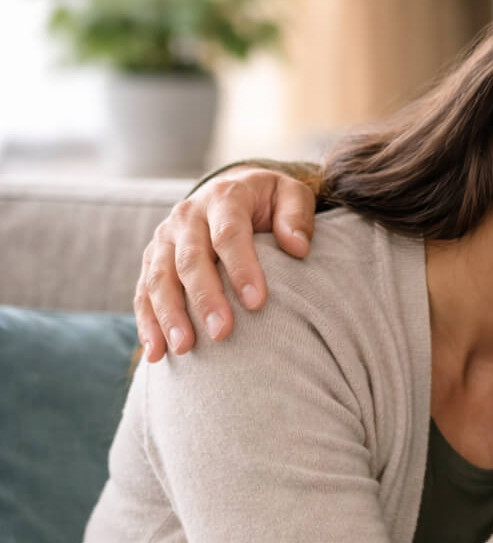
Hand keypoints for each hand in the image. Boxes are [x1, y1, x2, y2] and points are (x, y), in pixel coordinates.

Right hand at [135, 166, 316, 361]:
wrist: (233, 191)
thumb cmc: (269, 201)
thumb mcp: (291, 194)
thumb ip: (297, 215)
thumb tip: (298, 247)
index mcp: (224, 198)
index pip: (229, 234)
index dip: (241, 268)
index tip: (257, 303)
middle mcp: (188, 217)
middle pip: (190, 260)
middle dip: (205, 299)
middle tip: (222, 333)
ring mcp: (165, 238)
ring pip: (159, 278)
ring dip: (169, 315)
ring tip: (184, 348)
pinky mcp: (152, 259)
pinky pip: (143, 292)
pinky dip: (147, 323)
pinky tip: (156, 351)